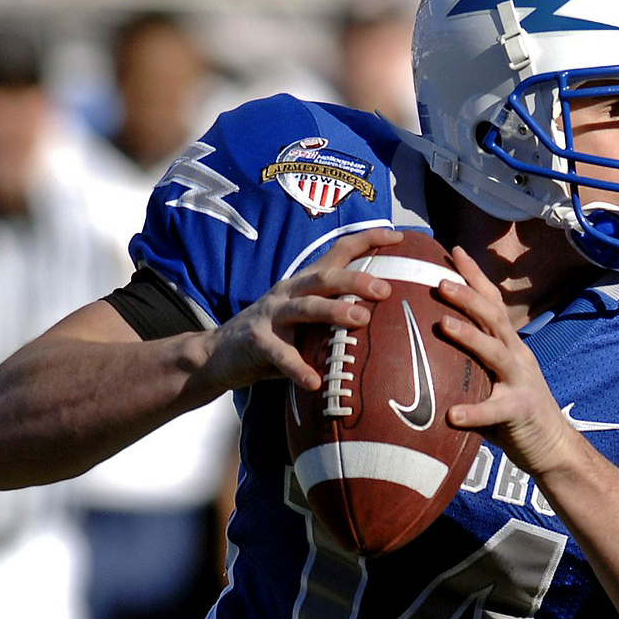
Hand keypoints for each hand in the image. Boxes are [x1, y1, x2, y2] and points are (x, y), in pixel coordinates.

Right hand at [199, 226, 401, 392]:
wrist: (218, 353)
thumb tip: (386, 324)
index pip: (338, 252)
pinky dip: (298, 368)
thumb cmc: (274, 338)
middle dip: (356, 280)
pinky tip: (315, 382)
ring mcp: (271, 315)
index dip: (367, 240)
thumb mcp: (306, 321)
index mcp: (305, 284)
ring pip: (305, 307)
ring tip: (360, 320)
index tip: (399, 236)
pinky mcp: (256, 341)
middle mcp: (289, 292)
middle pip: (325, 277)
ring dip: (334, 312)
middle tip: (385, 289)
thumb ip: (335, 317)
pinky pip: (280, 354)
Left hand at [435, 246, 579, 476]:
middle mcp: (517, 356)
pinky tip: (452, 413)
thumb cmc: (512, 415)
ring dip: (469, 336)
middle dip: (468, 296)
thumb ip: (465, 366)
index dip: (474, 276)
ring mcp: (521, 382)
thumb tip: (420, 353)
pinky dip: (474, 411)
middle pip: (493, 318)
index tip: (453, 250)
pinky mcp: (521, 411)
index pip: (492, 303)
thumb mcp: (490, 381)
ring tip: (444, 325)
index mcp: (509, 346)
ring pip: (496, 352)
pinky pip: (496, 410)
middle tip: (439, 281)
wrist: (552, 447)